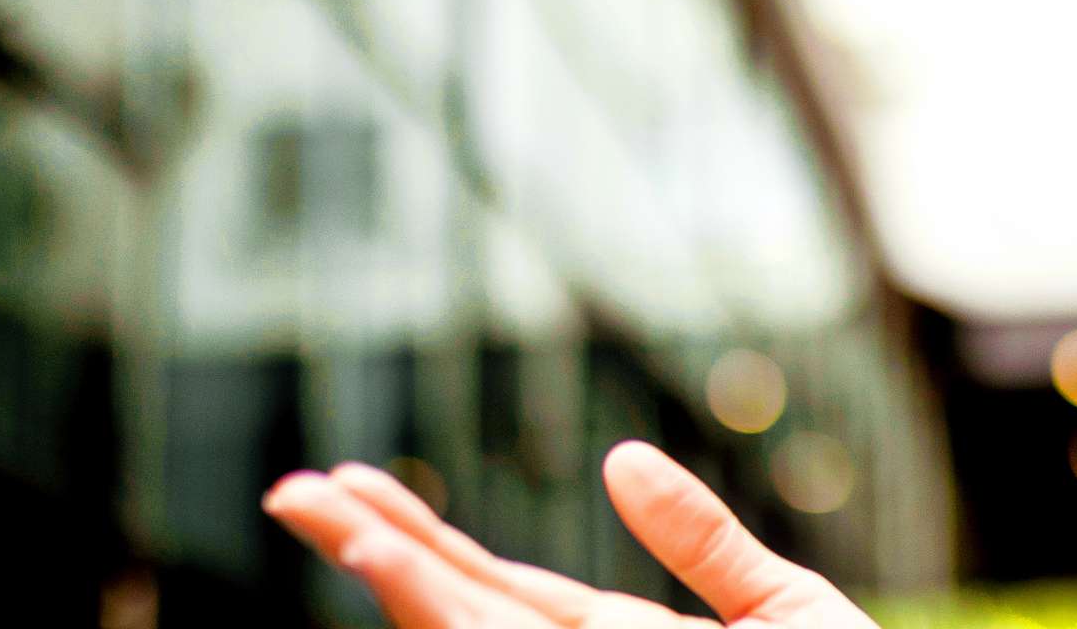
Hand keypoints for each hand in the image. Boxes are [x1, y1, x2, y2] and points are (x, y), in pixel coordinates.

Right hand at [262, 440, 878, 628]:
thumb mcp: (785, 612)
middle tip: (291, 490)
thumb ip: (703, 540)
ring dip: (409, 596)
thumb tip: (617, 461)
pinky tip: (446, 614)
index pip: (495, 589)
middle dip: (380, 553)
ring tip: (345, 535)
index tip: (343, 487)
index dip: (419, 539)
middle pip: (461, 612)